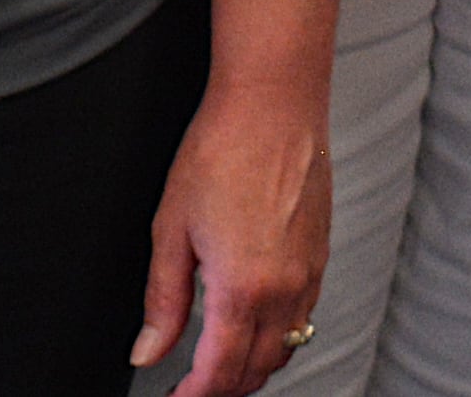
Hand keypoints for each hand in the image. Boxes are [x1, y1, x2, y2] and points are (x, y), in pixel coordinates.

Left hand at [129, 81, 328, 395]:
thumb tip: (149, 350)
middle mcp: (284, 289)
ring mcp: (308, 273)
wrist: (273, 102)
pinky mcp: (321, 255)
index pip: (219, 373)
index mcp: (241, 288)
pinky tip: (255, 322)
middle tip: (191, 385)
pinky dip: (278, 336)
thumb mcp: (172, 227)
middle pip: (256, 370)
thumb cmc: (223, 149)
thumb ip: (162, 300)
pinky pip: (304, 318)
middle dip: (222, 388)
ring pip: (285, 350)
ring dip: (252, 367)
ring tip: (220, 362)